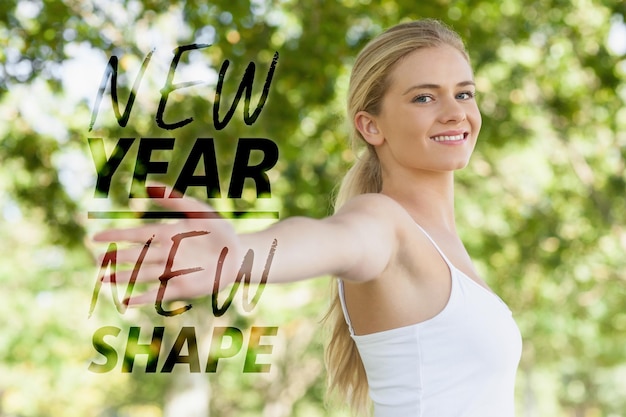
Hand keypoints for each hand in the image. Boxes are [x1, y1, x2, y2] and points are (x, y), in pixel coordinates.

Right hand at [92, 186, 241, 307]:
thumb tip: (148, 185)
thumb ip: (174, 199)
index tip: (95, 237)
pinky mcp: (182, 288)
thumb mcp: (198, 210)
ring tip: (102, 280)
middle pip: (135, 256)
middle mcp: (166, 253)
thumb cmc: (220, 230)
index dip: (116, 236)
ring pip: (142, 274)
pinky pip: (159, 293)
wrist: (239, 254)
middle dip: (115, 259)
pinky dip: (143, 297)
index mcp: (167, 234)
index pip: (136, 235)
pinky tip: (126, 301)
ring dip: (123, 277)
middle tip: (95, 262)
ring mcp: (173, 271)